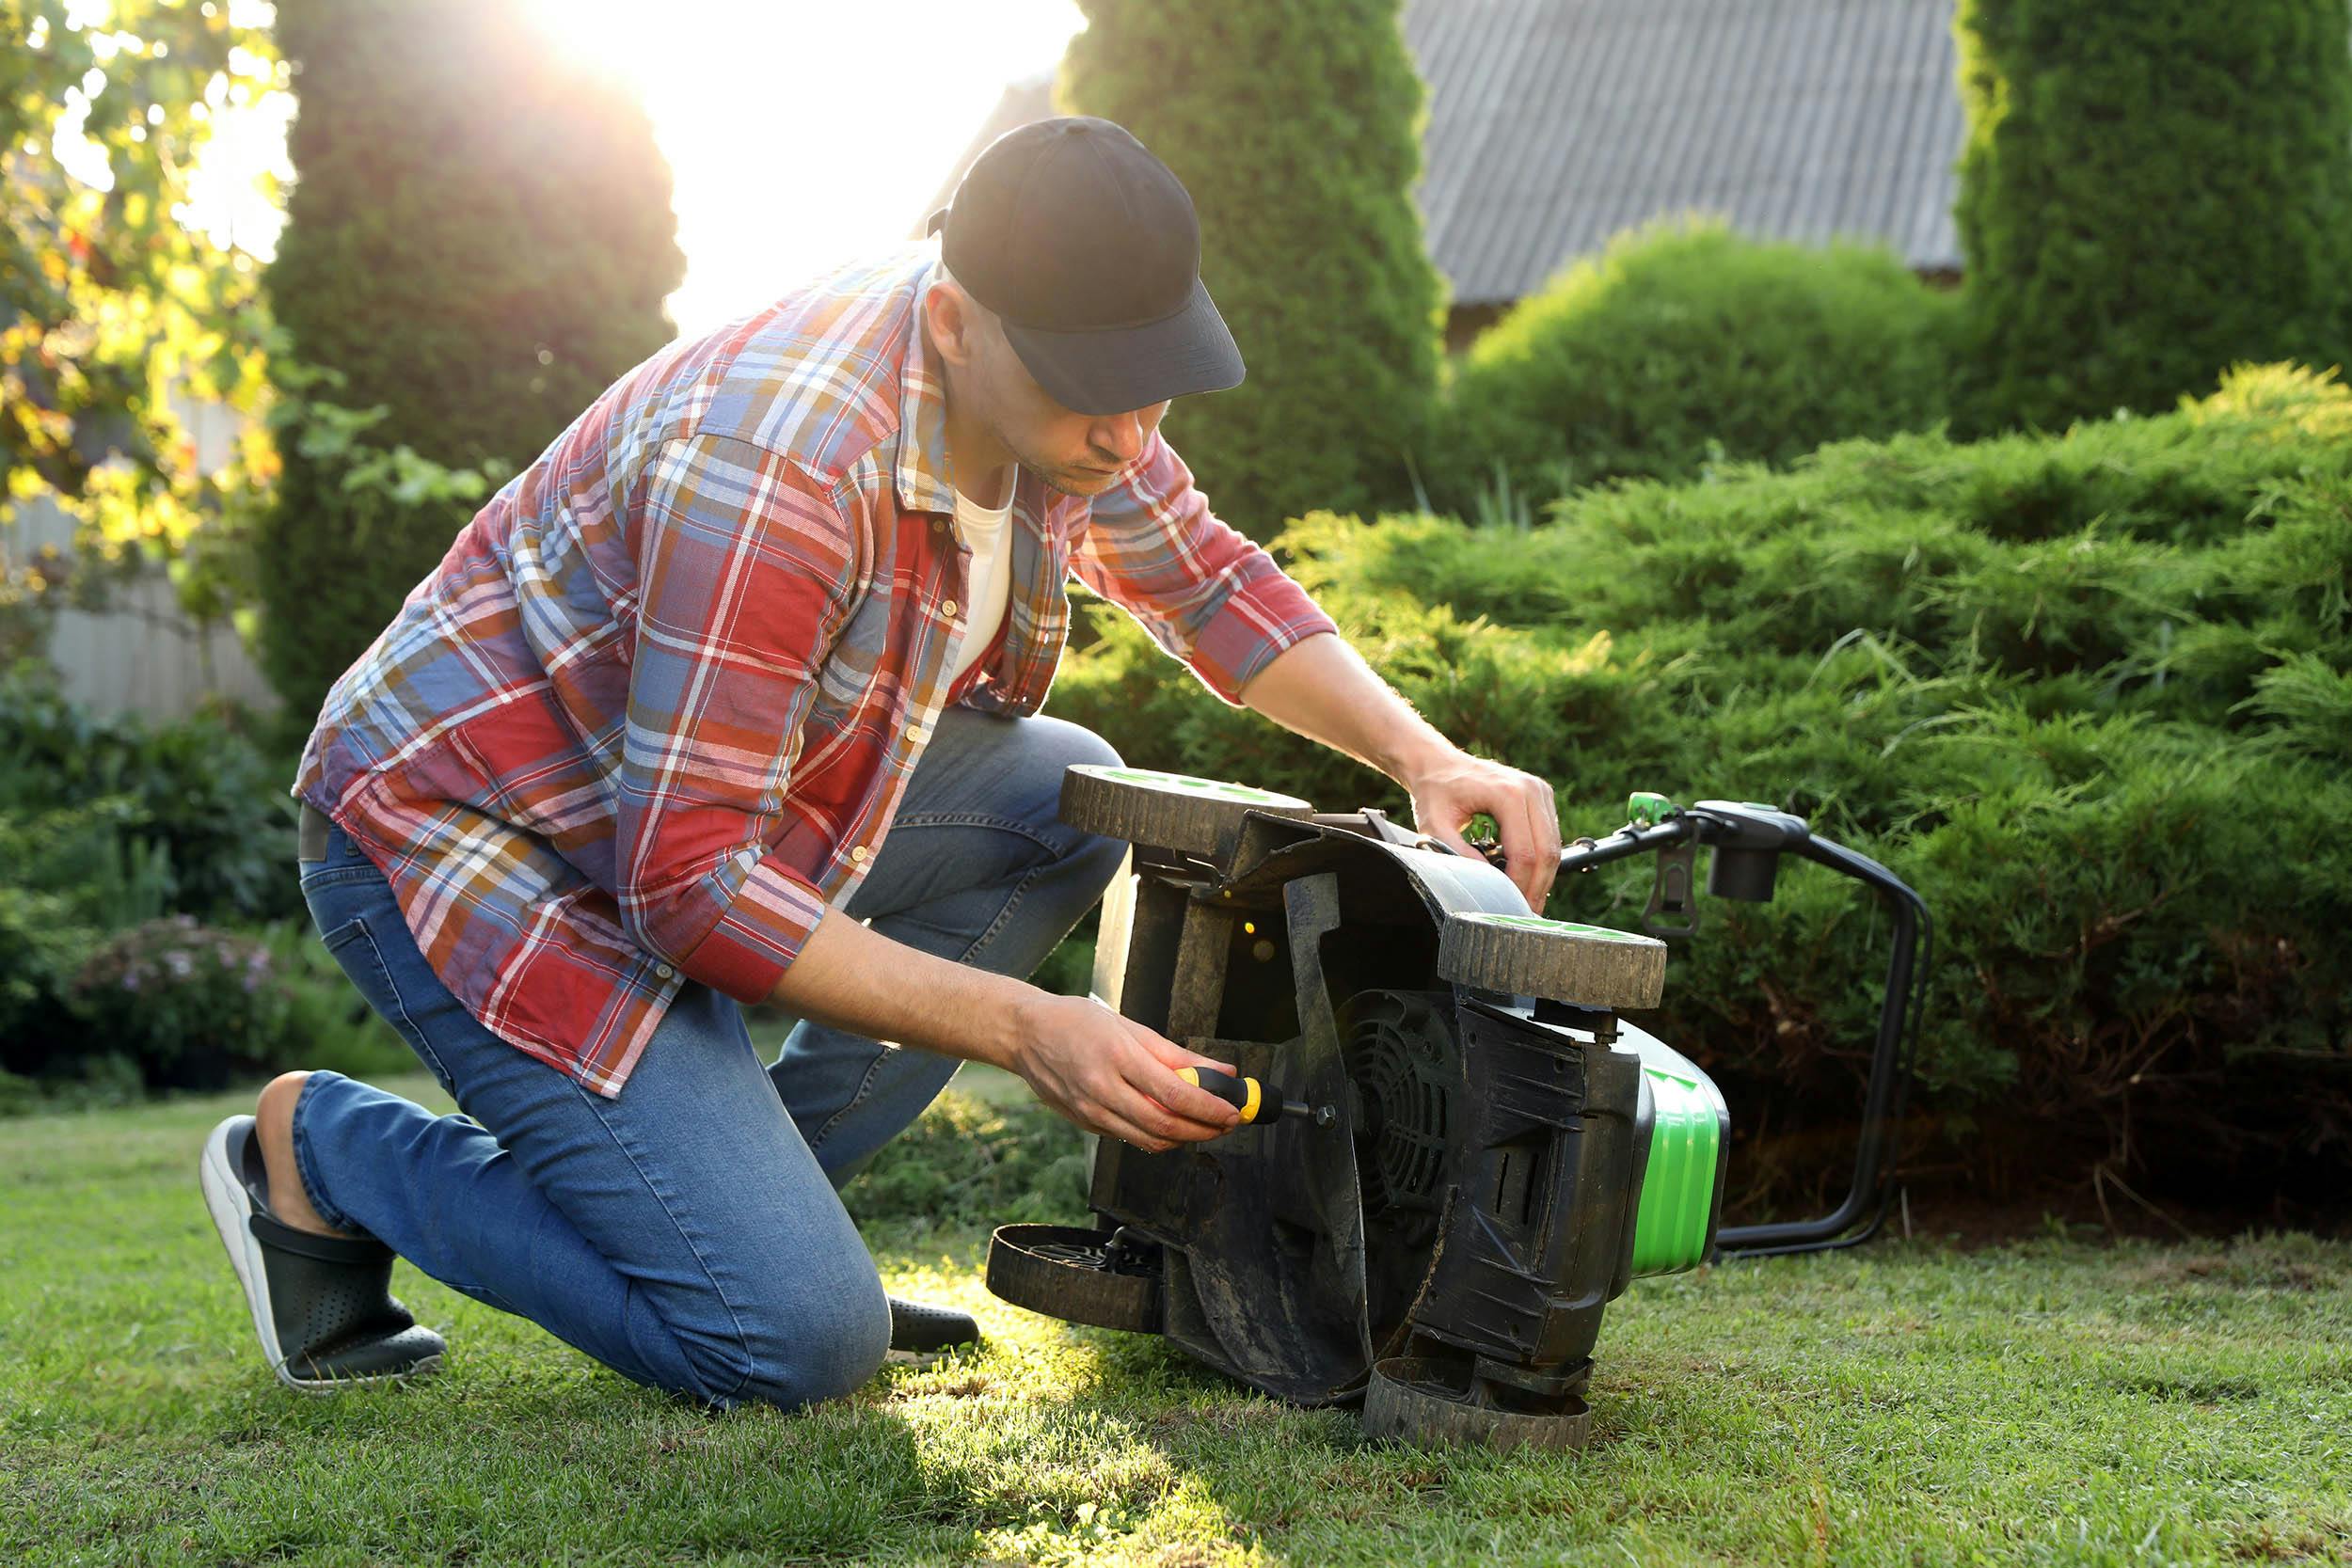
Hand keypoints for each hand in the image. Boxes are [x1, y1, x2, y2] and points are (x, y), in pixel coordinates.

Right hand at [1007, 990, 1243, 1151]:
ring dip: (1185, 1139)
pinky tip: (1171, 1124)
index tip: (1233, 1110)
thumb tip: (1221, 1070)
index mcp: (1118, 1057)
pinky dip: (1157, 1137)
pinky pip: (1129, 1137)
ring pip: (1149, 1141)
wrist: (1026, 1034)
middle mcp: (1103, 1090)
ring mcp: (1091, 1112)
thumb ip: (1178, 1054)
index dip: (1210, 1107)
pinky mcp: (1085, 1124)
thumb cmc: (1078, 1022)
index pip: (1175, 1094)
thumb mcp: (1131, 1027)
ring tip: (1206, 1126)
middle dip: (1205, 1130)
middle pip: (1165, 1126)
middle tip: (1227, 1123)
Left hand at [1404, 746, 1561, 911]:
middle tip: (1525, 914)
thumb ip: (1458, 854)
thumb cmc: (1435, 792)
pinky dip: (1541, 861)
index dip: (1518, 885)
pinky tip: (1527, 879)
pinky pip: (1551, 837)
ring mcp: (1541, 790)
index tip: (1507, 906)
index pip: (1524, 852)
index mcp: (1508, 793)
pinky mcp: (1543, 796)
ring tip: (1527, 901)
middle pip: (1547, 852)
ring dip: (1542, 877)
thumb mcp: (1435, 827)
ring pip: (1554, 847)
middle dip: (1537, 887)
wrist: (1439, 764)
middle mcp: (1531, 789)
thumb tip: (1489, 882)